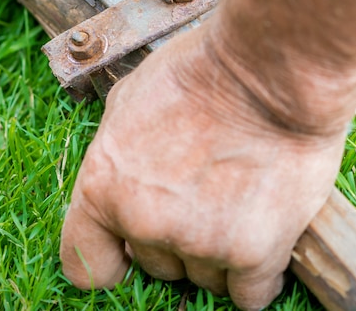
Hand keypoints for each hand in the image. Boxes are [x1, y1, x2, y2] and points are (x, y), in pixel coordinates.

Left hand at [60, 19, 345, 309]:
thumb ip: (116, 148)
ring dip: (219, 251)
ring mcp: (198, 241)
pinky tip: (264, 233)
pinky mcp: (254, 252)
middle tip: (205, 191)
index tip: (132, 247)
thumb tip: (120, 176)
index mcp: (104, 185)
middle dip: (176, 237)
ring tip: (240, 196)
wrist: (268, 68)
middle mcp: (144, 221)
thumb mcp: (131, 95)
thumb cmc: (202, 69)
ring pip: (204, 280)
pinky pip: (249, 295)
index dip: (112, 256)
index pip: (87, 263)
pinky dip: (257, 272)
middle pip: (156, 265)